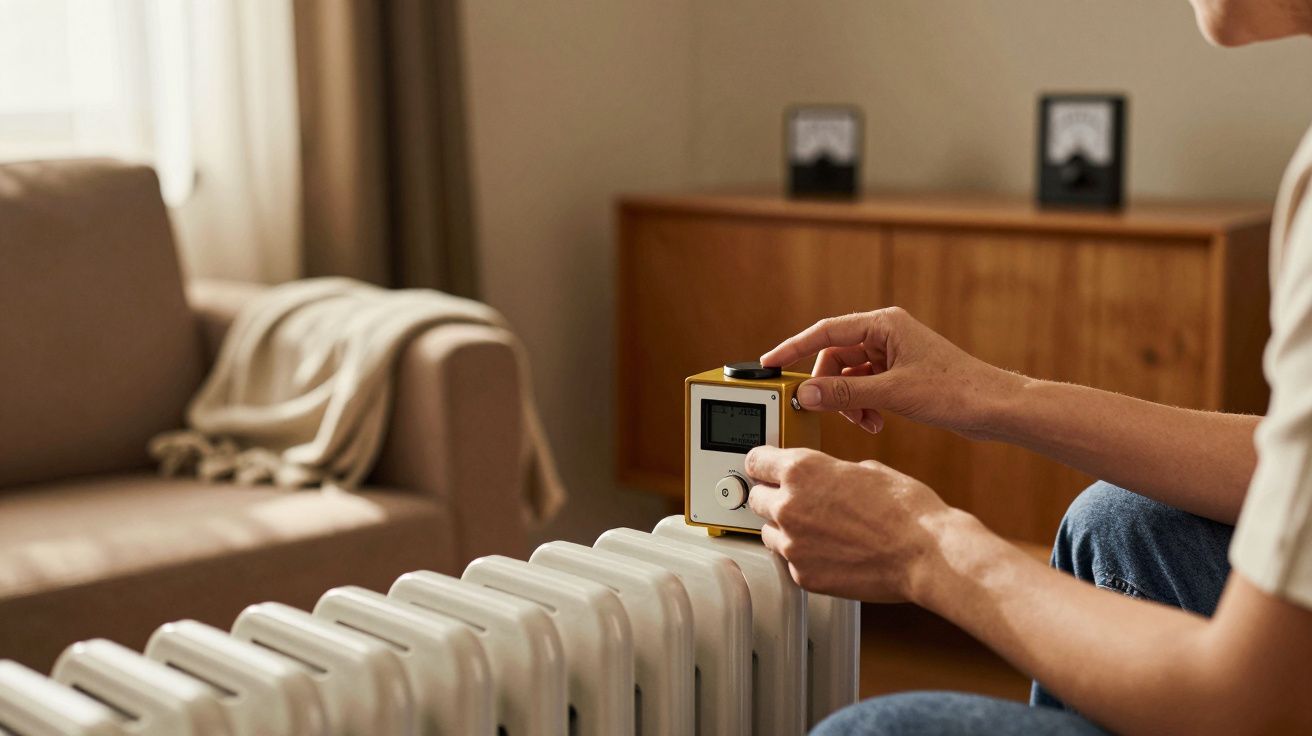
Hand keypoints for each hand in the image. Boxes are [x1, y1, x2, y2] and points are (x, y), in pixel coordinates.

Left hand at [745, 445, 953, 601]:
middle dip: (772, 496)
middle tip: (797, 501)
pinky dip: (805, 557)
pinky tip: (831, 552)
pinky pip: (791, 561)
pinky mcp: (803, 575)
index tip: (766, 469)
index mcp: (802, 470)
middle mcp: (789, 506)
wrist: (924, 554)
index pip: (755, 461)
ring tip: (819, 529)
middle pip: (755, 497)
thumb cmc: (906, 510)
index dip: (763, 464)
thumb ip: (832, 472)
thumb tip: (827, 479)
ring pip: (769, 532)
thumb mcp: (867, 470)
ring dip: (785, 528)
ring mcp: (793, 544)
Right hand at [761, 307, 1023, 439]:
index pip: (825, 331)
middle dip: (828, 386)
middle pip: (834, 356)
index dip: (793, 348)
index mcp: (884, 325)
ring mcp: (893, 354)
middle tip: (826, 410)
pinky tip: (875, 423)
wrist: (994, 408)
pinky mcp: (900, 374)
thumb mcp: (891, 393)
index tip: (769, 364)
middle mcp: (886, 334)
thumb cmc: (955, 390)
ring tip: (864, 422)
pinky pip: (865, 386)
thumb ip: (844, 392)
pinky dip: (863, 405)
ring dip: (848, 400)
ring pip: (849, 375)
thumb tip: (805, 393)